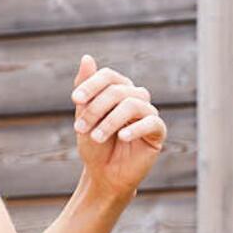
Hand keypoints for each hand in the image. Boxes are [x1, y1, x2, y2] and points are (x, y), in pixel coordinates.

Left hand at [72, 54, 165, 195]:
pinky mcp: (157, 132)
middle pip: (118, 91)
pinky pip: (151, 122)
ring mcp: (148, 114)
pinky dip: (135, 128)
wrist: (103, 175)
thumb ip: (86, 90)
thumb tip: (87, 57)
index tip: (75, 100)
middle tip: (79, 128)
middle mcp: (136, 98)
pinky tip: (122, 137)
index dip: (92, 84)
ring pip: (133, 104)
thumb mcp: (84, 117)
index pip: (109, 76)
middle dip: (95, 108)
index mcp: (119, 91)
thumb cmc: (94, 146)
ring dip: (110, 121)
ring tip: (96, 137)